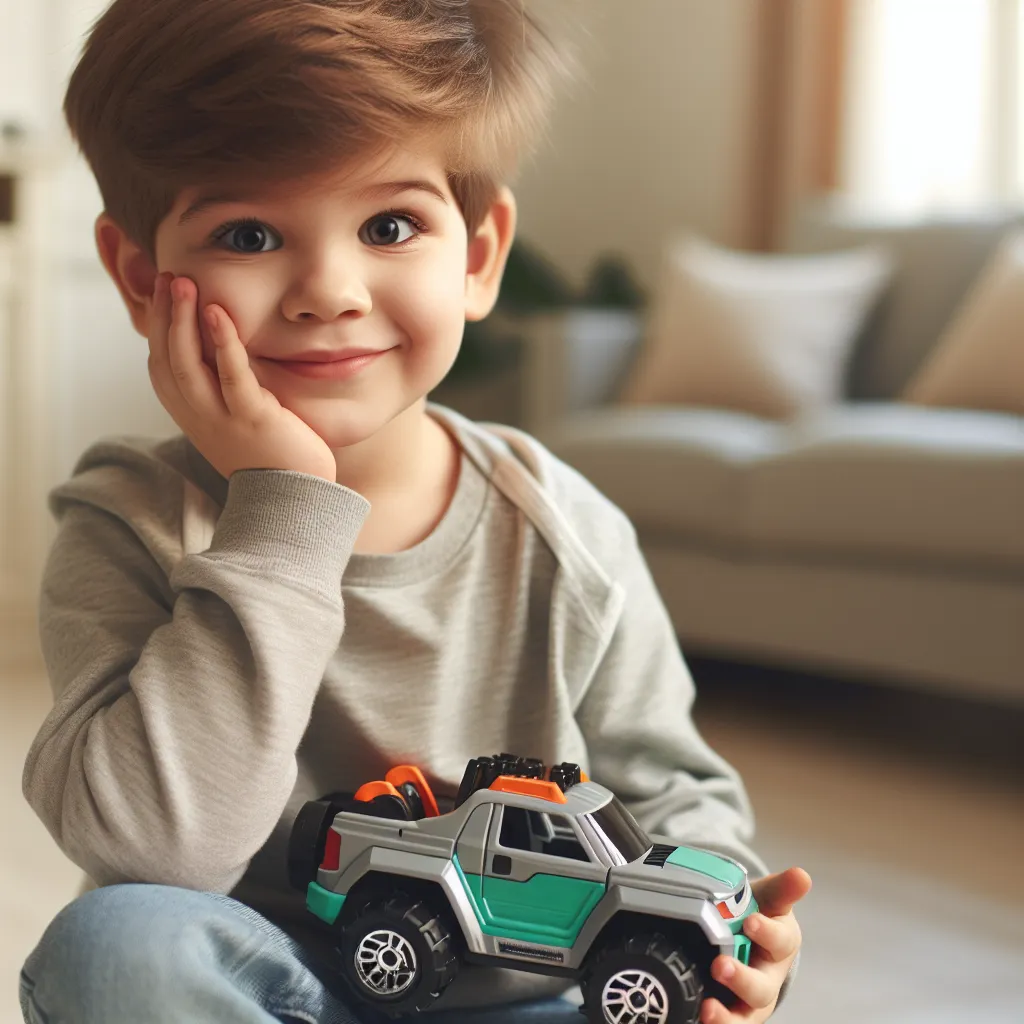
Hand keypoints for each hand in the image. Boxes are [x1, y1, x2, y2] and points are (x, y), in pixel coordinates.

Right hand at [147, 274, 336, 480]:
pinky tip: (218, 313)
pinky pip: (231, 376)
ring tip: (184, 283)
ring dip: (184, 321)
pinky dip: (222, 343)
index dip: (158, 327)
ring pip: (188, 365)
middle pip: (167, 359)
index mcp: (192, 415)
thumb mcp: (237, 418)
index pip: (160, 365)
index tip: (162, 291)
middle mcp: (198, 417)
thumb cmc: (273, 454)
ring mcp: (222, 420)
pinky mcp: (252, 420)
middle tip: (169, 275)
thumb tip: (220, 348)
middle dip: (166, 315)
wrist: (297, 499)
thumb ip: (224, 387)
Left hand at [700, 866, 810, 1022]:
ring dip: (727, 1017)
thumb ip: (780, 888)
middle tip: (721, 967)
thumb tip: (802, 875)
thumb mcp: (766, 897)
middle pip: (761, 988)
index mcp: (780, 944)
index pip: (780, 941)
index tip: (751, 922)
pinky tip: (698, 1019)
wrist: (738, 933)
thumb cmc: (756, 913)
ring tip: (708, 1009)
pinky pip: (726, 1023)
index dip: (767, 933)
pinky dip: (715, 1023)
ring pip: (744, 1016)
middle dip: (742, 979)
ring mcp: (749, 1000)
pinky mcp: (731, 1012)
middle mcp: (768, 978)